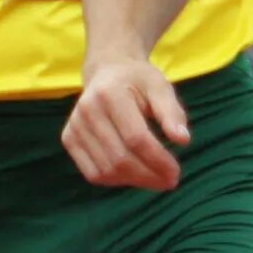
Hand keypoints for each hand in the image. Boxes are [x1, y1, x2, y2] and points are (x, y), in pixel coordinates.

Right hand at [63, 58, 188, 189]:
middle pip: (120, 158)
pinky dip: (116, 181)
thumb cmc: (138, 80)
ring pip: (106, 170)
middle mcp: (86, 110)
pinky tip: (134, 176)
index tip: (176, 172)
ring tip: (155, 179)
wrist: (107, 71)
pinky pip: (93, 173)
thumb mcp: (160, 86)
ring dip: (135, 181)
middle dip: (149, 176)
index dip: (158, 160)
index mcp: (109, 94)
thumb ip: (172, 112)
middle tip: (170, 181)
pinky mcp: (69, 139)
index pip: (136, 138)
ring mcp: (74, 126)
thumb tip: (183, 140)